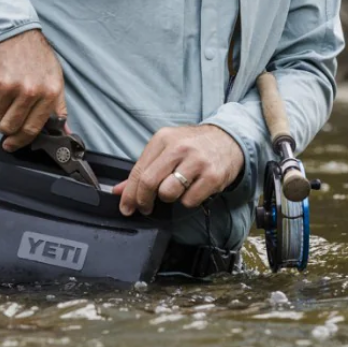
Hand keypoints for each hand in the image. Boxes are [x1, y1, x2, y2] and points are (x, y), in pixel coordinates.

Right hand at [0, 29, 66, 149]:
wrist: (12, 29)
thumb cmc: (35, 56)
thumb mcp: (55, 77)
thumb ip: (58, 106)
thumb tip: (64, 131)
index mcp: (49, 92)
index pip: (32, 129)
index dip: (20, 141)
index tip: (12, 144)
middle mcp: (29, 90)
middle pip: (10, 126)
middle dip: (6, 126)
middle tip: (6, 115)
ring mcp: (8, 85)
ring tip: (3, 89)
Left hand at [112, 124, 244, 215]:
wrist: (228, 140)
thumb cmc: (193, 146)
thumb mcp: (166, 149)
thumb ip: (143, 169)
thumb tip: (118, 191)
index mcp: (163, 139)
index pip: (139, 170)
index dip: (129, 194)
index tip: (126, 207)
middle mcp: (179, 148)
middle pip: (150, 182)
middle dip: (143, 200)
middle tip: (145, 207)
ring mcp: (197, 162)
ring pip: (168, 193)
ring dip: (169, 197)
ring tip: (177, 189)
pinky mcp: (212, 176)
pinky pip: (189, 201)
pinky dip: (188, 201)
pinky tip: (193, 189)